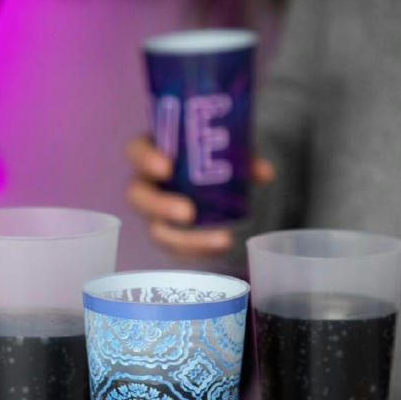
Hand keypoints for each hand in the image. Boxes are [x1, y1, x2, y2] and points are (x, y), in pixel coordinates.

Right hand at [125, 134, 275, 256]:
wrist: (213, 174)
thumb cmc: (210, 153)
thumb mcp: (226, 149)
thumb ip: (241, 157)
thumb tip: (264, 172)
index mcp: (153, 151)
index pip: (136, 151)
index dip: (146, 159)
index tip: (167, 167)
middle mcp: (147, 182)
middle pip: (137, 196)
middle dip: (160, 206)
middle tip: (188, 213)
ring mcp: (155, 211)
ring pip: (157, 229)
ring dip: (186, 239)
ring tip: (221, 239)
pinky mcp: (169, 233)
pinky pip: (176, 247)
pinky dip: (199, 250)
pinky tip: (221, 247)